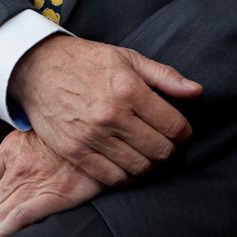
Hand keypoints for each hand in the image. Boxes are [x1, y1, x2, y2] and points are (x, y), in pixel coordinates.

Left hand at [0, 129, 99, 236]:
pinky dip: (0, 236)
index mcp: (10, 148)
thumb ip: (21, 151)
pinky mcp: (48, 195)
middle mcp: (16, 165)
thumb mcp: (38, 133)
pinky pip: (15, 219)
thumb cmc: (69, 138)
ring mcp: (30, 181)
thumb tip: (10, 174)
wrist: (97, 137)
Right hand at [9, 35, 201, 186]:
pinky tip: (127, 162)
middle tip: (165, 142)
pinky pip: (111, 178)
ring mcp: (92, 137)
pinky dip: (125, 176)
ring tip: (148, 152)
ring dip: (150, 164)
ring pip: (139, 168)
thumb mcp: (127, 58)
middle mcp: (112, 116)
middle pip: (160, 151)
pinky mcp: (75, 152)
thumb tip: (197, 91)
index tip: (180, 129)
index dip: (183, 131)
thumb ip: (164, 76)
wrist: (39, 68)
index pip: (173, 126)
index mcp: (129, 89)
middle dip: (169, 149)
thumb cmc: (87, 60)